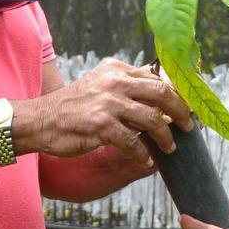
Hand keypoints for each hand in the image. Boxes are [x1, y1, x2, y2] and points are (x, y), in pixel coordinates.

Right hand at [29, 59, 191, 165]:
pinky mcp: (101, 125)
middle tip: (187, 126)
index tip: (189, 107)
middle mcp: (115, 81)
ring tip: (169, 147)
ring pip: (153, 119)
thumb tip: (163, 98)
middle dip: (181, 112)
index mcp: (117, 69)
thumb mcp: (100, 85)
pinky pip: (134, 142)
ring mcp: (108, 103)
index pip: (158, 77)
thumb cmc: (74, 107)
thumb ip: (128, 87)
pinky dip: (143, 154)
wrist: (40, 120)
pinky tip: (146, 160)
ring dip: (165, 137)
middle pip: (163, 93)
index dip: (178, 93)